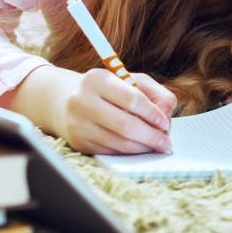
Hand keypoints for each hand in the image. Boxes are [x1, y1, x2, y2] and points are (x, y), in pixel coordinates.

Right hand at [52, 68, 176, 154]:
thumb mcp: (131, 80)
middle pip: (125, 125)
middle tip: (166, 143)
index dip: (153, 113)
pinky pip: (111, 152)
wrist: (64, 100)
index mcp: (98, 79)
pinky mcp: (78, 142)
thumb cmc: (107, 90)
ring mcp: (78, 124)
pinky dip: (129, 152)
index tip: (165, 123)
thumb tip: (167, 112)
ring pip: (119, 143)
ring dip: (143, 147)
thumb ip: (155, 92)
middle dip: (151, 136)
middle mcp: (83, 101)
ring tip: (156, 146)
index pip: (132, 99)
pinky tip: (139, 149)